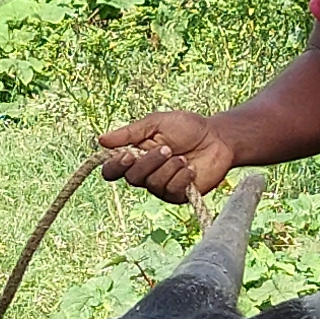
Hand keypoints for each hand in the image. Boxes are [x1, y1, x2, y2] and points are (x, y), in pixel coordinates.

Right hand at [94, 109, 236, 202]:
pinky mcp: (178, 195)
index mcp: (135, 155)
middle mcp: (145, 173)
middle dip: (149, 162)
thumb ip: (129, 133)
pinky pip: (171, 191)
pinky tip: (191, 168)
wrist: (218, 138)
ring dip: (169, 168)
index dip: (115, 166)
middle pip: (132, 178)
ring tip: (184, 157)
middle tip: (167, 148)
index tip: (127, 154)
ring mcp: (161, 186)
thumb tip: (100, 140)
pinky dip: (181, 177)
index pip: (112, 170)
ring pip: (152, 185)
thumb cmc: (188, 128)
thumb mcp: (157, 123)